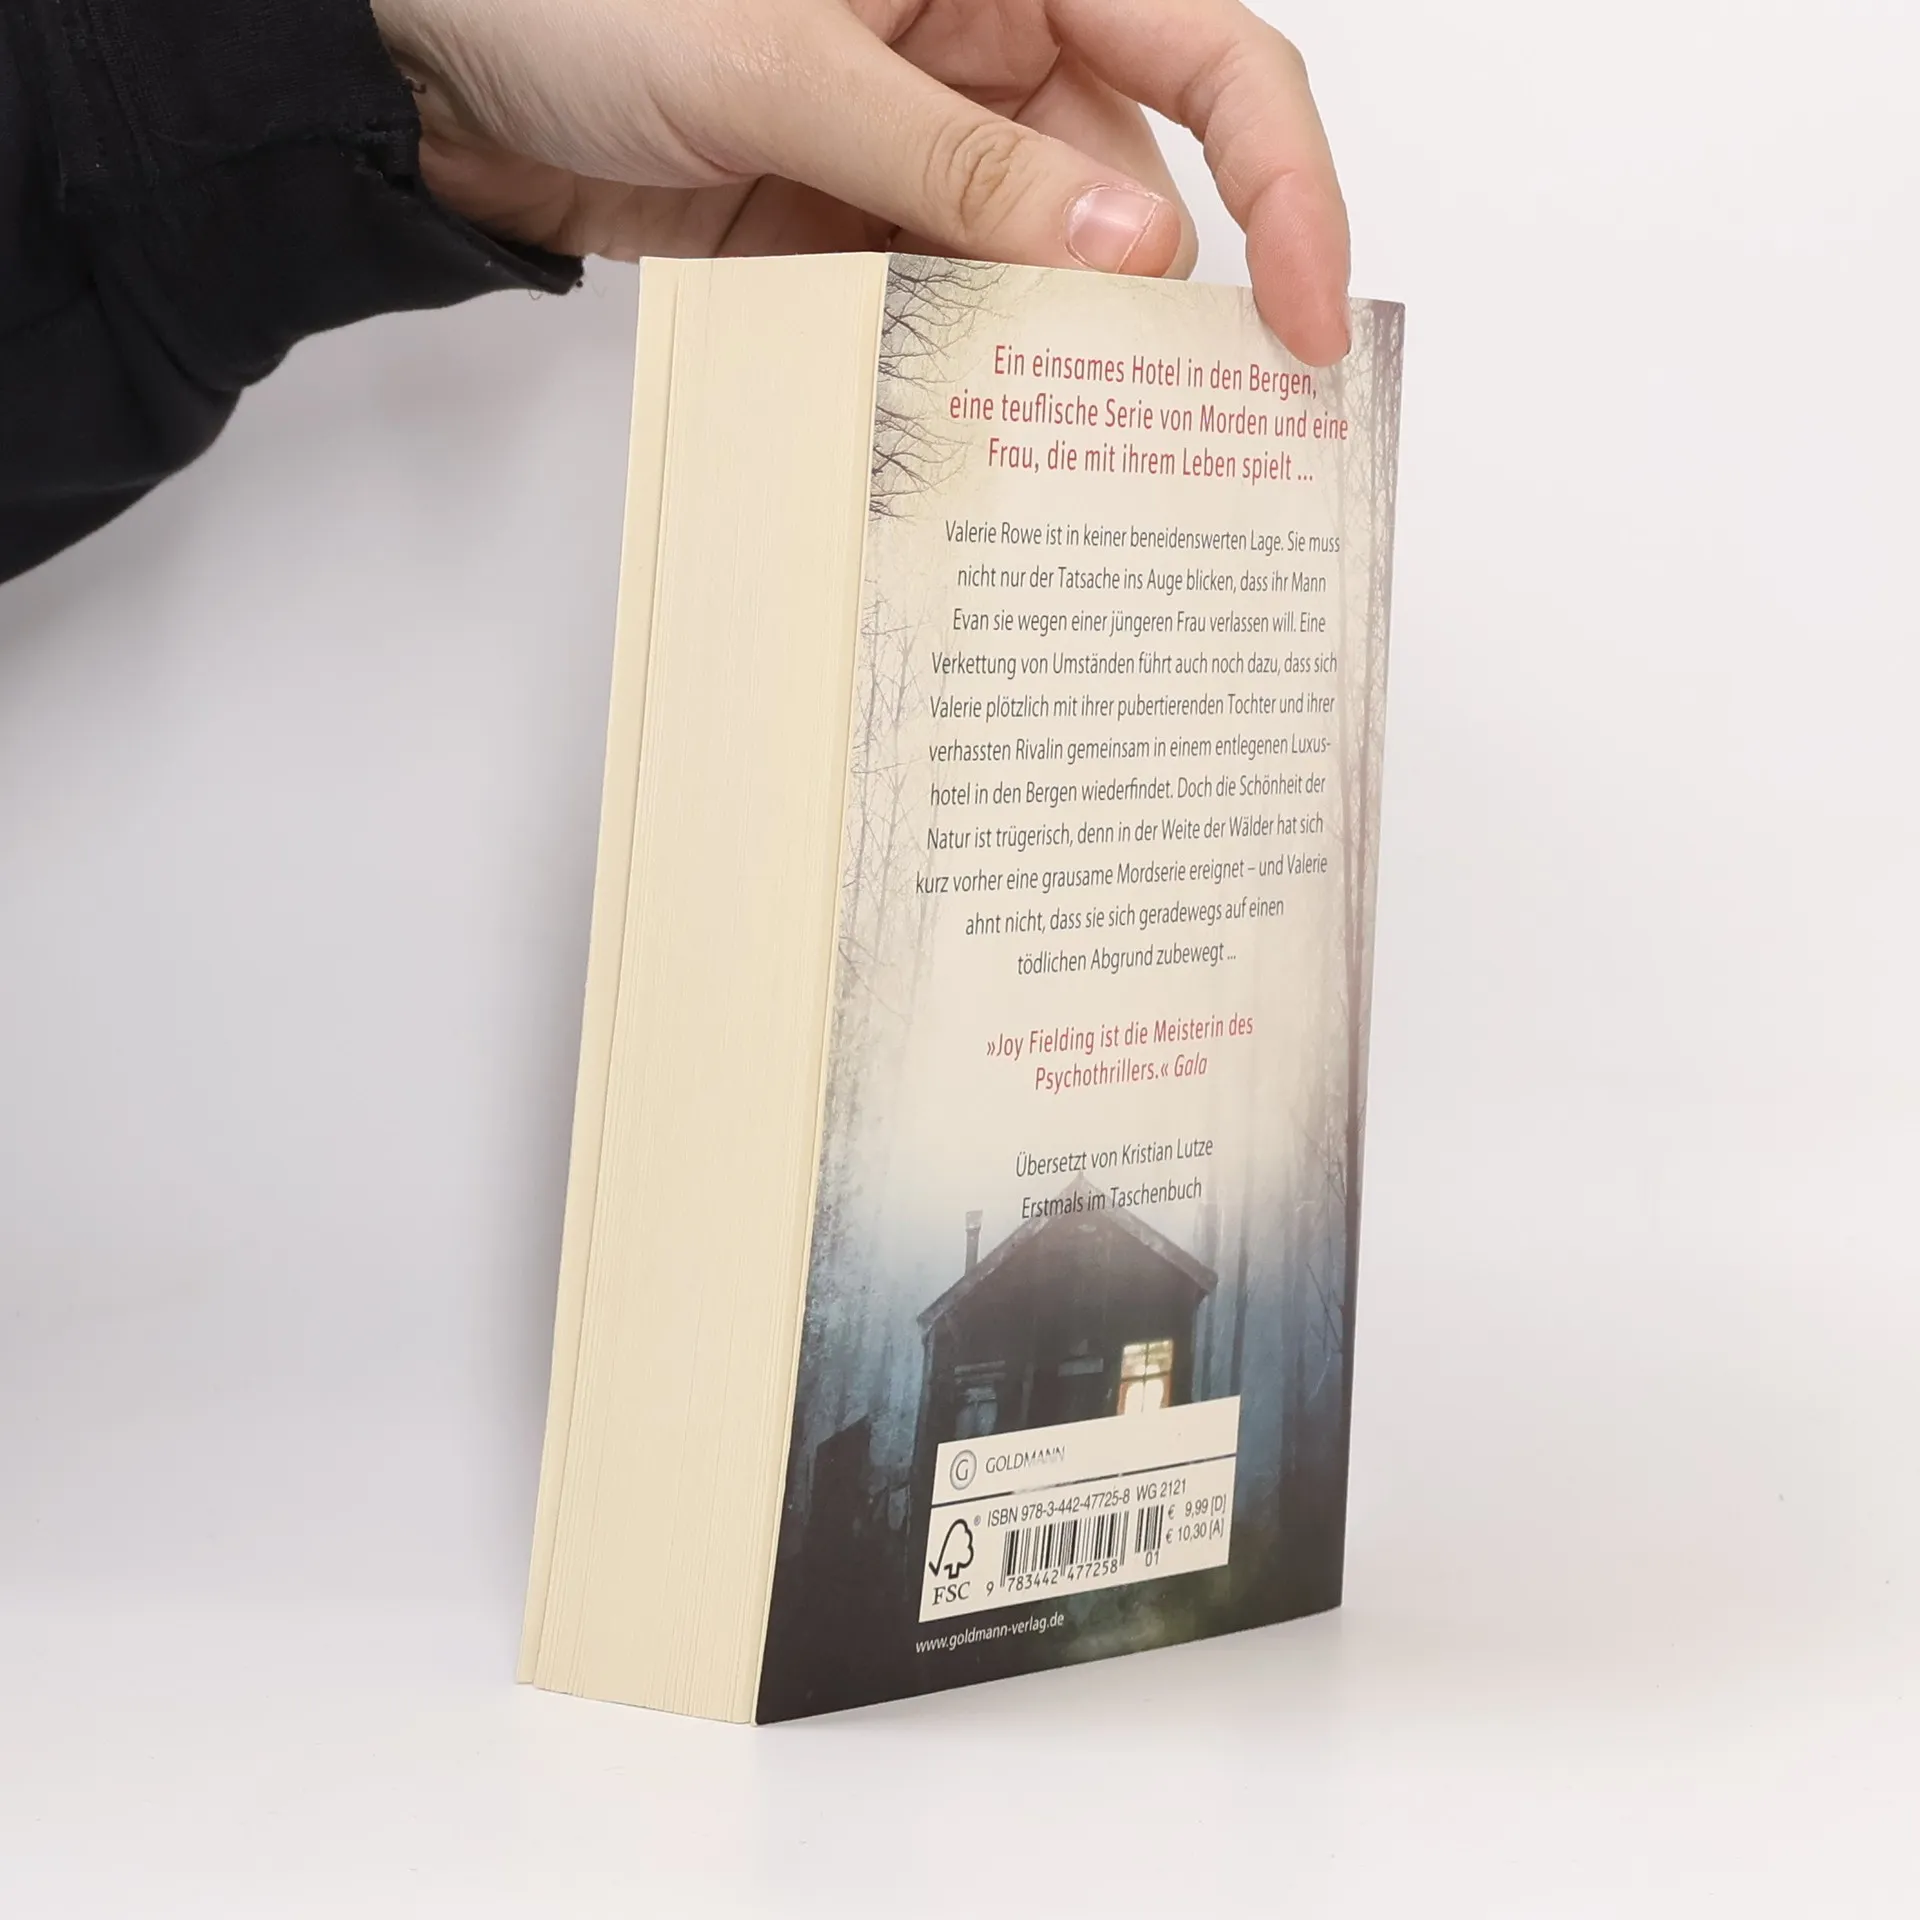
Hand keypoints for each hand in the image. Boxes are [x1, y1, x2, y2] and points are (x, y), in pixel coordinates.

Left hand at [372, 0, 1350, 363]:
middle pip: (1132, 190)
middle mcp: (985, 47)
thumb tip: (1132, 250)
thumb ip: (961, 166)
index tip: (1306, 317)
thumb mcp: (785, 66)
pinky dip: (951, 373)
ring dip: (1038, 357)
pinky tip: (953, 432)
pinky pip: (942, 312)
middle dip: (1149, 309)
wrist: (432, 67)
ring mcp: (922, 149)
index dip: (1285, 182)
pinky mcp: (859, 231)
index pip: (1208, 57)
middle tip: (1171, 438)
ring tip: (1047, 454)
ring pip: (1037, 272)